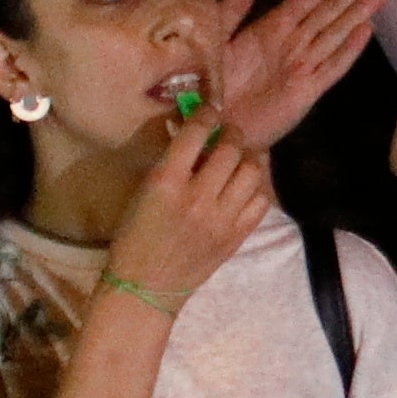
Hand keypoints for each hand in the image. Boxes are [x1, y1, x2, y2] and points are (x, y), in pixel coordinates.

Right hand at [98, 104, 281, 304]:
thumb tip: (198, 135)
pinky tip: (243, 187)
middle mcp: (198, 197)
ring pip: (252, 171)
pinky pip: (260, 201)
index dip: (207, 114)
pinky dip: (255, 188)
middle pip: (231, 148)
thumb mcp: (144, 191)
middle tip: (228, 133)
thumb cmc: (135, 236)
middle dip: (231, 133)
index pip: (196, 132)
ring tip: (239, 158)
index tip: (211, 111)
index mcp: (166, 182)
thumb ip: (172, 163)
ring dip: (247, 158)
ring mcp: (222, 219)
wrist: (146, 286)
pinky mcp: (236, 237)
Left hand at [183, 0, 388, 165]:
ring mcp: (302, 66)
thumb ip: (233, 8)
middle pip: (329, 10)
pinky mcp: (307, 90)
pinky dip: (349, 49)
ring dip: (359, 11)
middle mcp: (292, 43)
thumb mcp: (216, 38)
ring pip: (336, 32)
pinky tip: (366, 30)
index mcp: (270, 28)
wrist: (213, 125)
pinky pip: (332, 67)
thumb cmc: (209, 83)